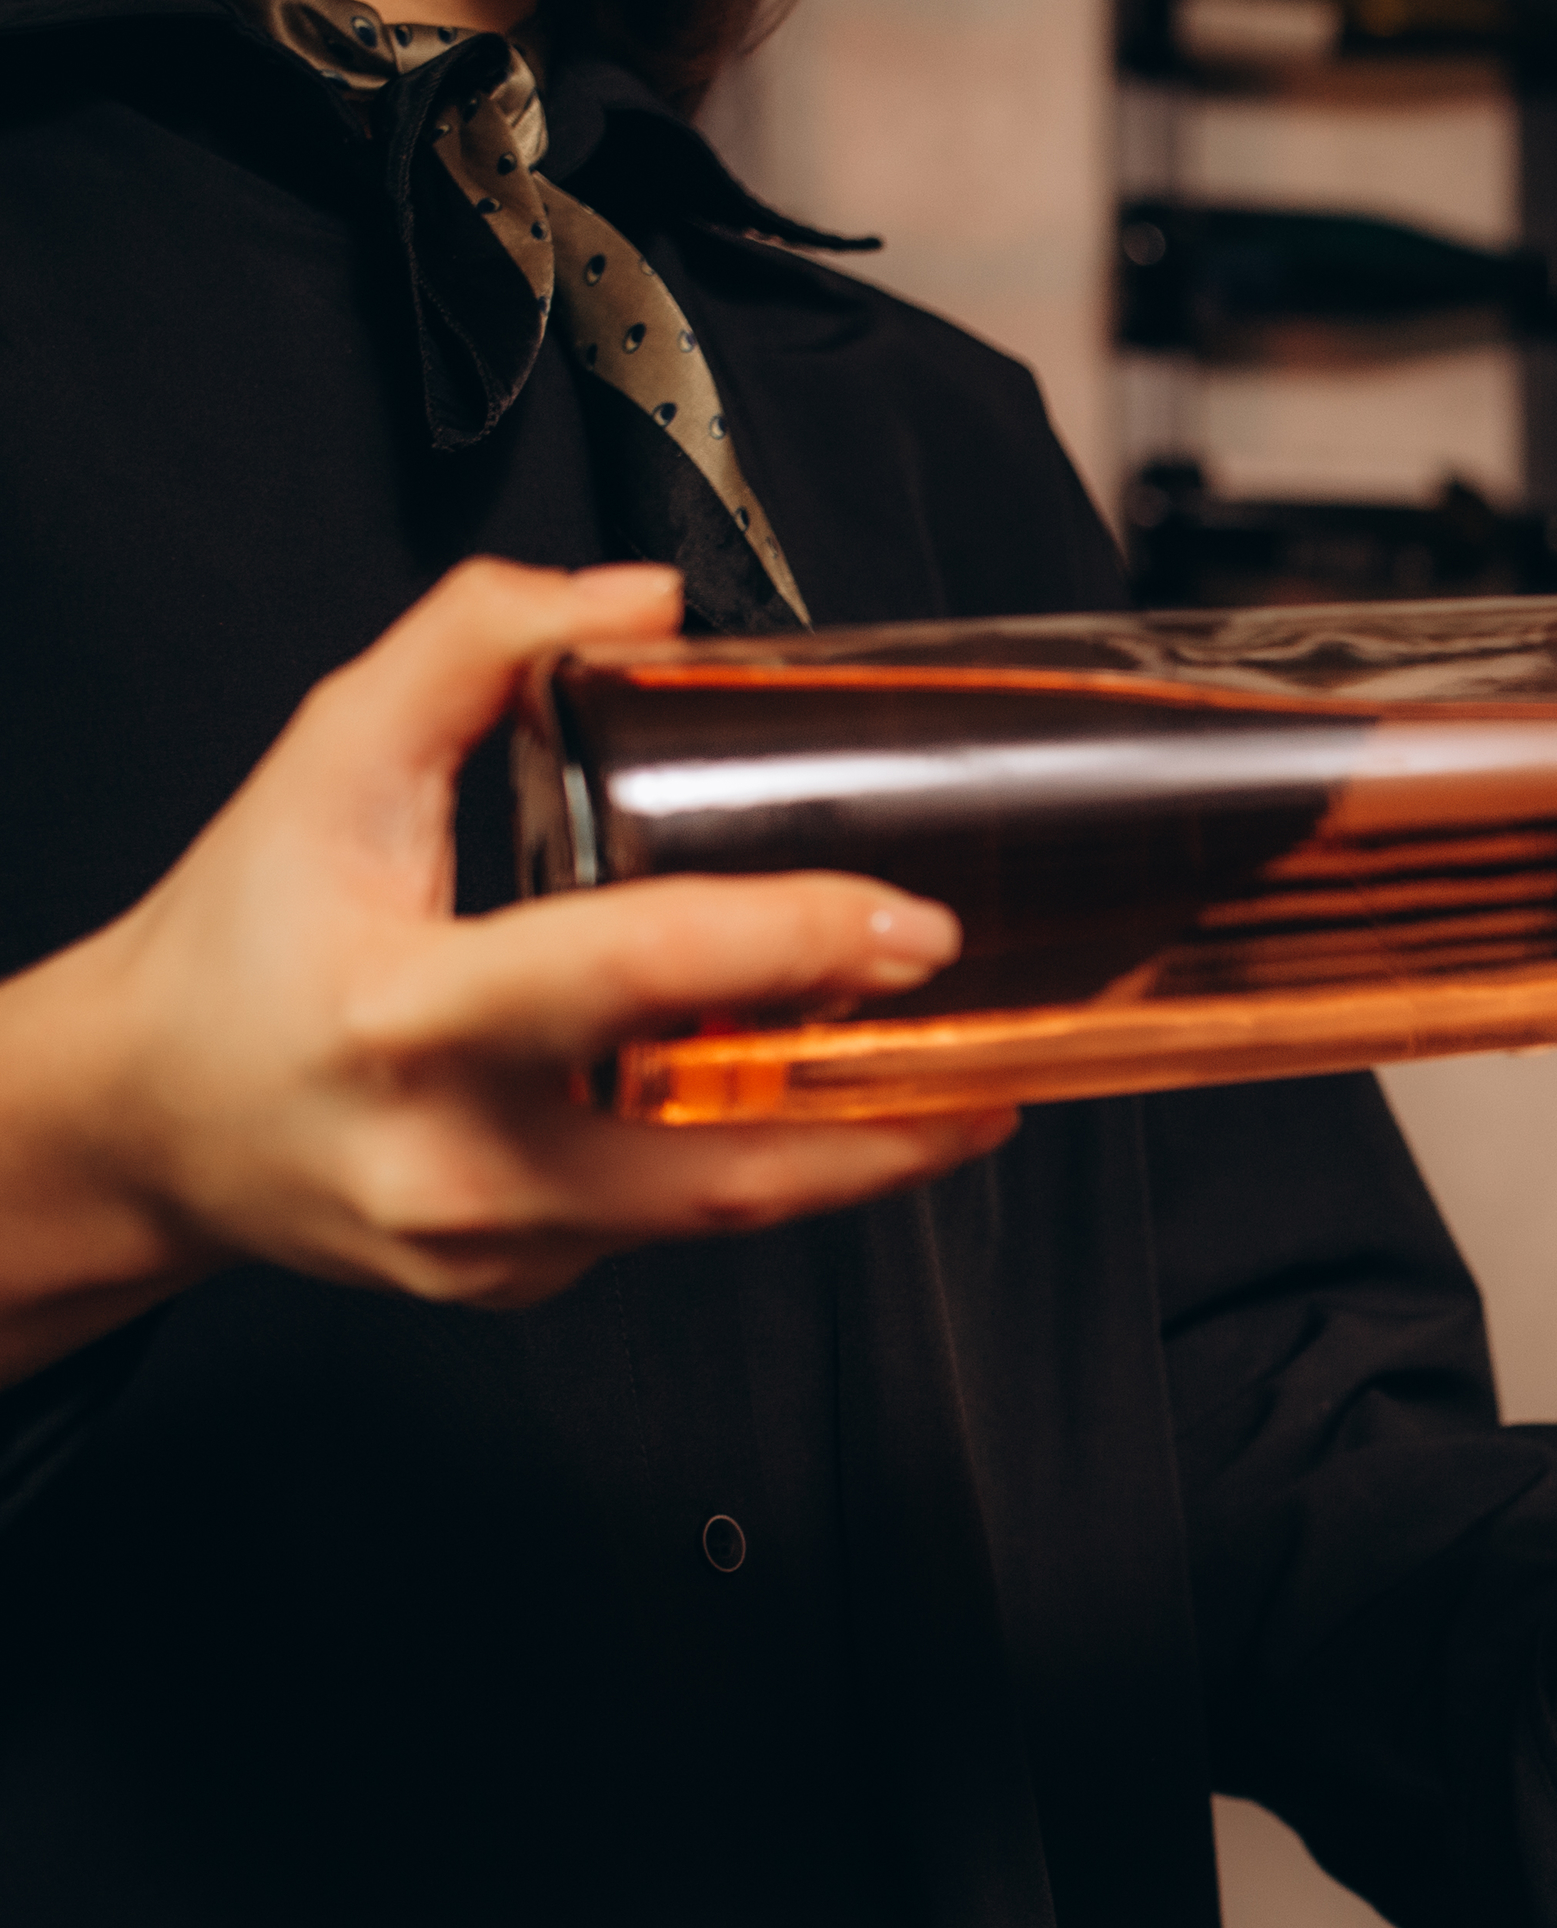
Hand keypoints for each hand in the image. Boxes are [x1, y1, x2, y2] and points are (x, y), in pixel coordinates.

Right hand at [0, 559, 1013, 1387]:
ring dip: (856, 1155)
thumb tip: (641, 604)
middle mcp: (453, 1153)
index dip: (785, 944)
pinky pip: (670, 1223)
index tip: (905, 927)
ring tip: (962, 1092)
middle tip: (994, 1049)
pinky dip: (758, 1162)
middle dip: (878, 1118)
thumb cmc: (240, 943)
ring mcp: (494, 1241)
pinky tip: (818, 1109)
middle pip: (715, 1163)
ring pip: (718, 1213)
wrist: (149, 1122)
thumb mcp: (328, 762)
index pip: (626, 973)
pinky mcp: (521, 1281)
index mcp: (404, 1014)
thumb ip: (472, 649)